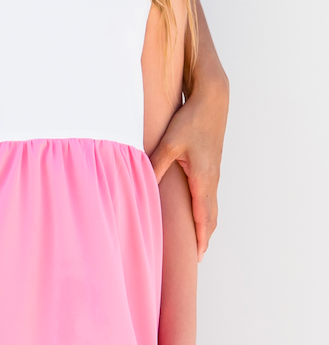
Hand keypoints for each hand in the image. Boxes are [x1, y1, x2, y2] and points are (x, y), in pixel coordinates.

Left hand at [150, 80, 227, 260]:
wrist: (212, 101)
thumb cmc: (191, 120)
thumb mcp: (170, 143)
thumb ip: (157, 165)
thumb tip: (144, 183)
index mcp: (203, 178)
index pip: (203, 216)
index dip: (200, 237)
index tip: (196, 256)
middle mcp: (212, 178)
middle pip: (211, 216)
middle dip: (204, 236)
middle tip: (196, 255)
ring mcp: (213, 171)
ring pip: (211, 204)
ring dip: (205, 222)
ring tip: (197, 237)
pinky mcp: (211, 163)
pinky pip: (209, 193)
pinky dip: (205, 207)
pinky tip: (196, 207)